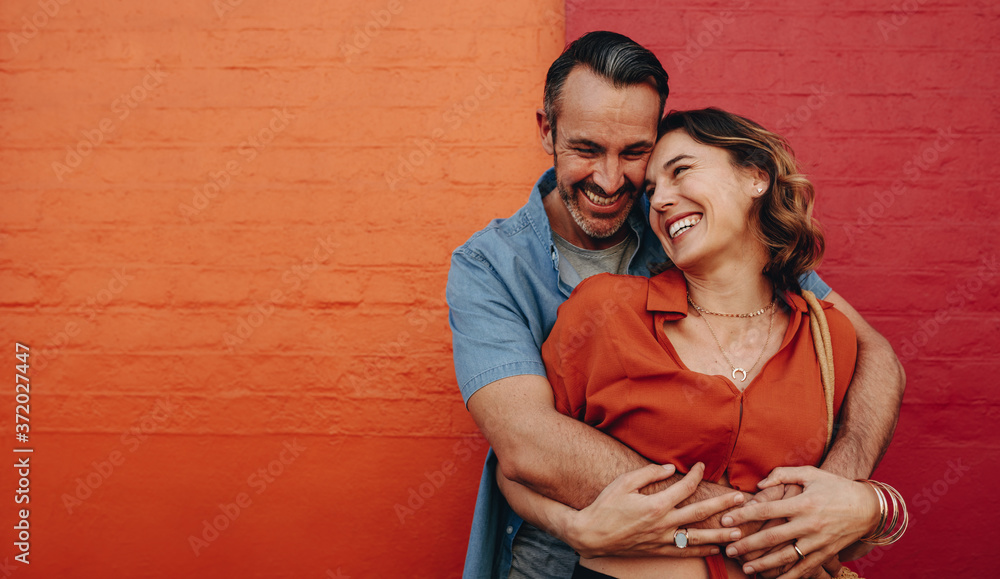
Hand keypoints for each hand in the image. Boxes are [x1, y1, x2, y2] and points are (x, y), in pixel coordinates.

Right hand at [568, 462, 745, 557]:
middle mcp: (664, 523)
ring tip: (738, 531)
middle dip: (722, 505)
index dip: (695, 474)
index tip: (701, 466)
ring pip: (698, 537)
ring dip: (720, 534)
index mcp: (656, 504)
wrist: (591, 534)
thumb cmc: (605, 506)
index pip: (685, 487)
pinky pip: (685, 552)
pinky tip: (715, 549)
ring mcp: (662, 539)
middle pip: (700, 512)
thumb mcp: (624, 483)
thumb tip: (670, 468)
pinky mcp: (658, 550)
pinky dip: (702, 551)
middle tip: (741, 500)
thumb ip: (648, 473)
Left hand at [721, 466, 878, 578]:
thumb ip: (783, 475)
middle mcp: (809, 524)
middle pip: (772, 537)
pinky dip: (790, 577)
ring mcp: (818, 542)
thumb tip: (759, 484)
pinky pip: (805, 568)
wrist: (867, 507)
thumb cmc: (835, 487)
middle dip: (748, 545)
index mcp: (803, 503)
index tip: (725, 520)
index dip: (744, 516)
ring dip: (764, 564)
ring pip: (787, 557)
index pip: (767, 510)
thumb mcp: (810, 474)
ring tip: (746, 568)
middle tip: (728, 549)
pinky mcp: (826, 553)